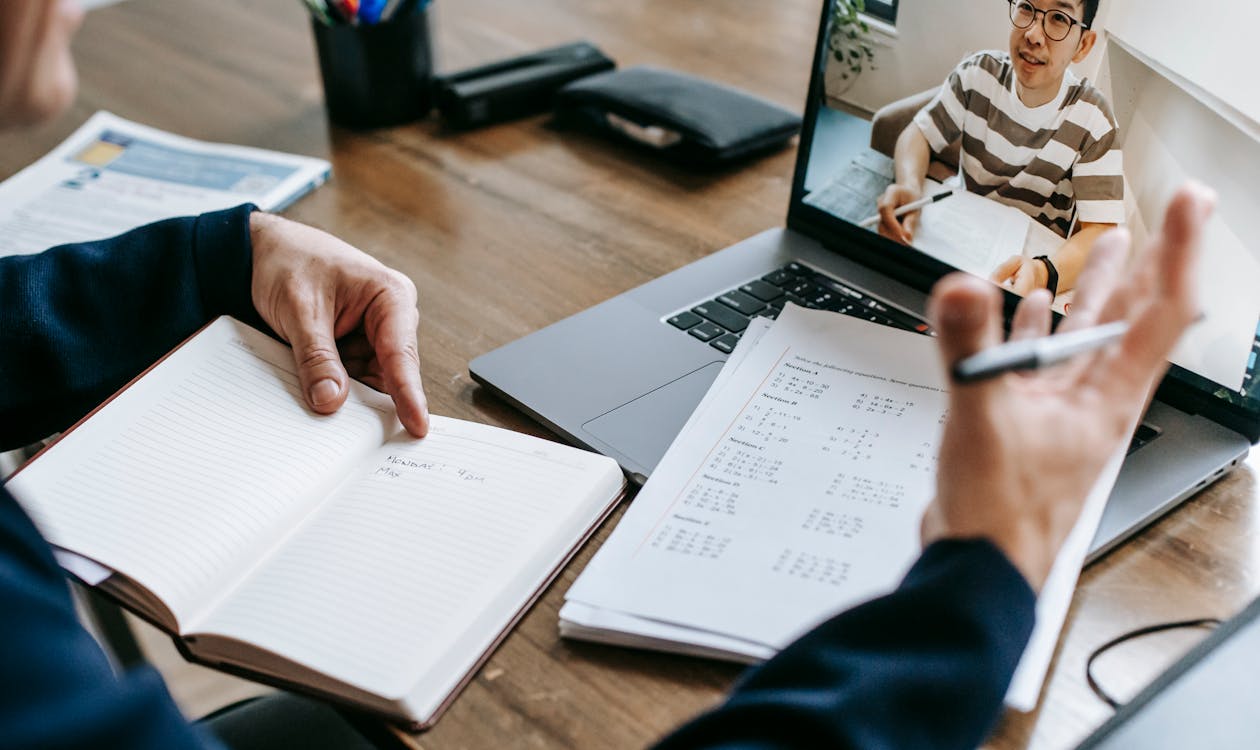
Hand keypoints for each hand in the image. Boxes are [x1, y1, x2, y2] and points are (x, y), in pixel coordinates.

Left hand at [248, 212, 429, 436]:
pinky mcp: (354, 346)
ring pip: (369, 380)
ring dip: (349, 395)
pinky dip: (335, 387)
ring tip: (324, 404)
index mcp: (390, 296)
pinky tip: (319, 394)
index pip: (401, 354)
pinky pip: (351, 377)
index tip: (416, 425)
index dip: (409, 393)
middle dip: (372, 400)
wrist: (260, 251)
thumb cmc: (288, 262)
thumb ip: (317, 358)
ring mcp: (372, 333)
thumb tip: (330, 401)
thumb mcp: (300, 311)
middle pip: (391, 372)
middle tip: (360, 435)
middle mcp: (389, 316)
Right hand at [876, 183, 922, 244]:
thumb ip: (911, 221)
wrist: (908, 191)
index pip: (885, 210)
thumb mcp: (916, 207)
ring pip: (882, 228)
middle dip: (893, 235)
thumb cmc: (913, 197)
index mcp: (891, 192)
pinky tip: (902, 240)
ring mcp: (879, 210)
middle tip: (906, 244)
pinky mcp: (881, 218)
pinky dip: (893, 236)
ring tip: (907, 243)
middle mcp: (881, 201)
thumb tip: (907, 236)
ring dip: (894, 237)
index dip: (892, 225)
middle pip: (882, 221)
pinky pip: (885, 229)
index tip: (902, 237)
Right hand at [921, 182, 1212, 589]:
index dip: (1178, 250)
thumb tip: (962, 289)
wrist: (979, 567)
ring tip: (1107, 246)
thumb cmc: (1001, 513)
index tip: (1187, 203)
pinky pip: (1038, 361)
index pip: (1160, 311)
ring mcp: (1061, 410)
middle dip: (1149, 263)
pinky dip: (1033, 327)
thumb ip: (971, 350)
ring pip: (1088, 337)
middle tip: (1166, 218)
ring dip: (1098, 290)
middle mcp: (1094, 398)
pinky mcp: (1024, 422)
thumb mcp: (983, 419)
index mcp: (1108, 398)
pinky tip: (1022, 307)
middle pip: (1133, 319)